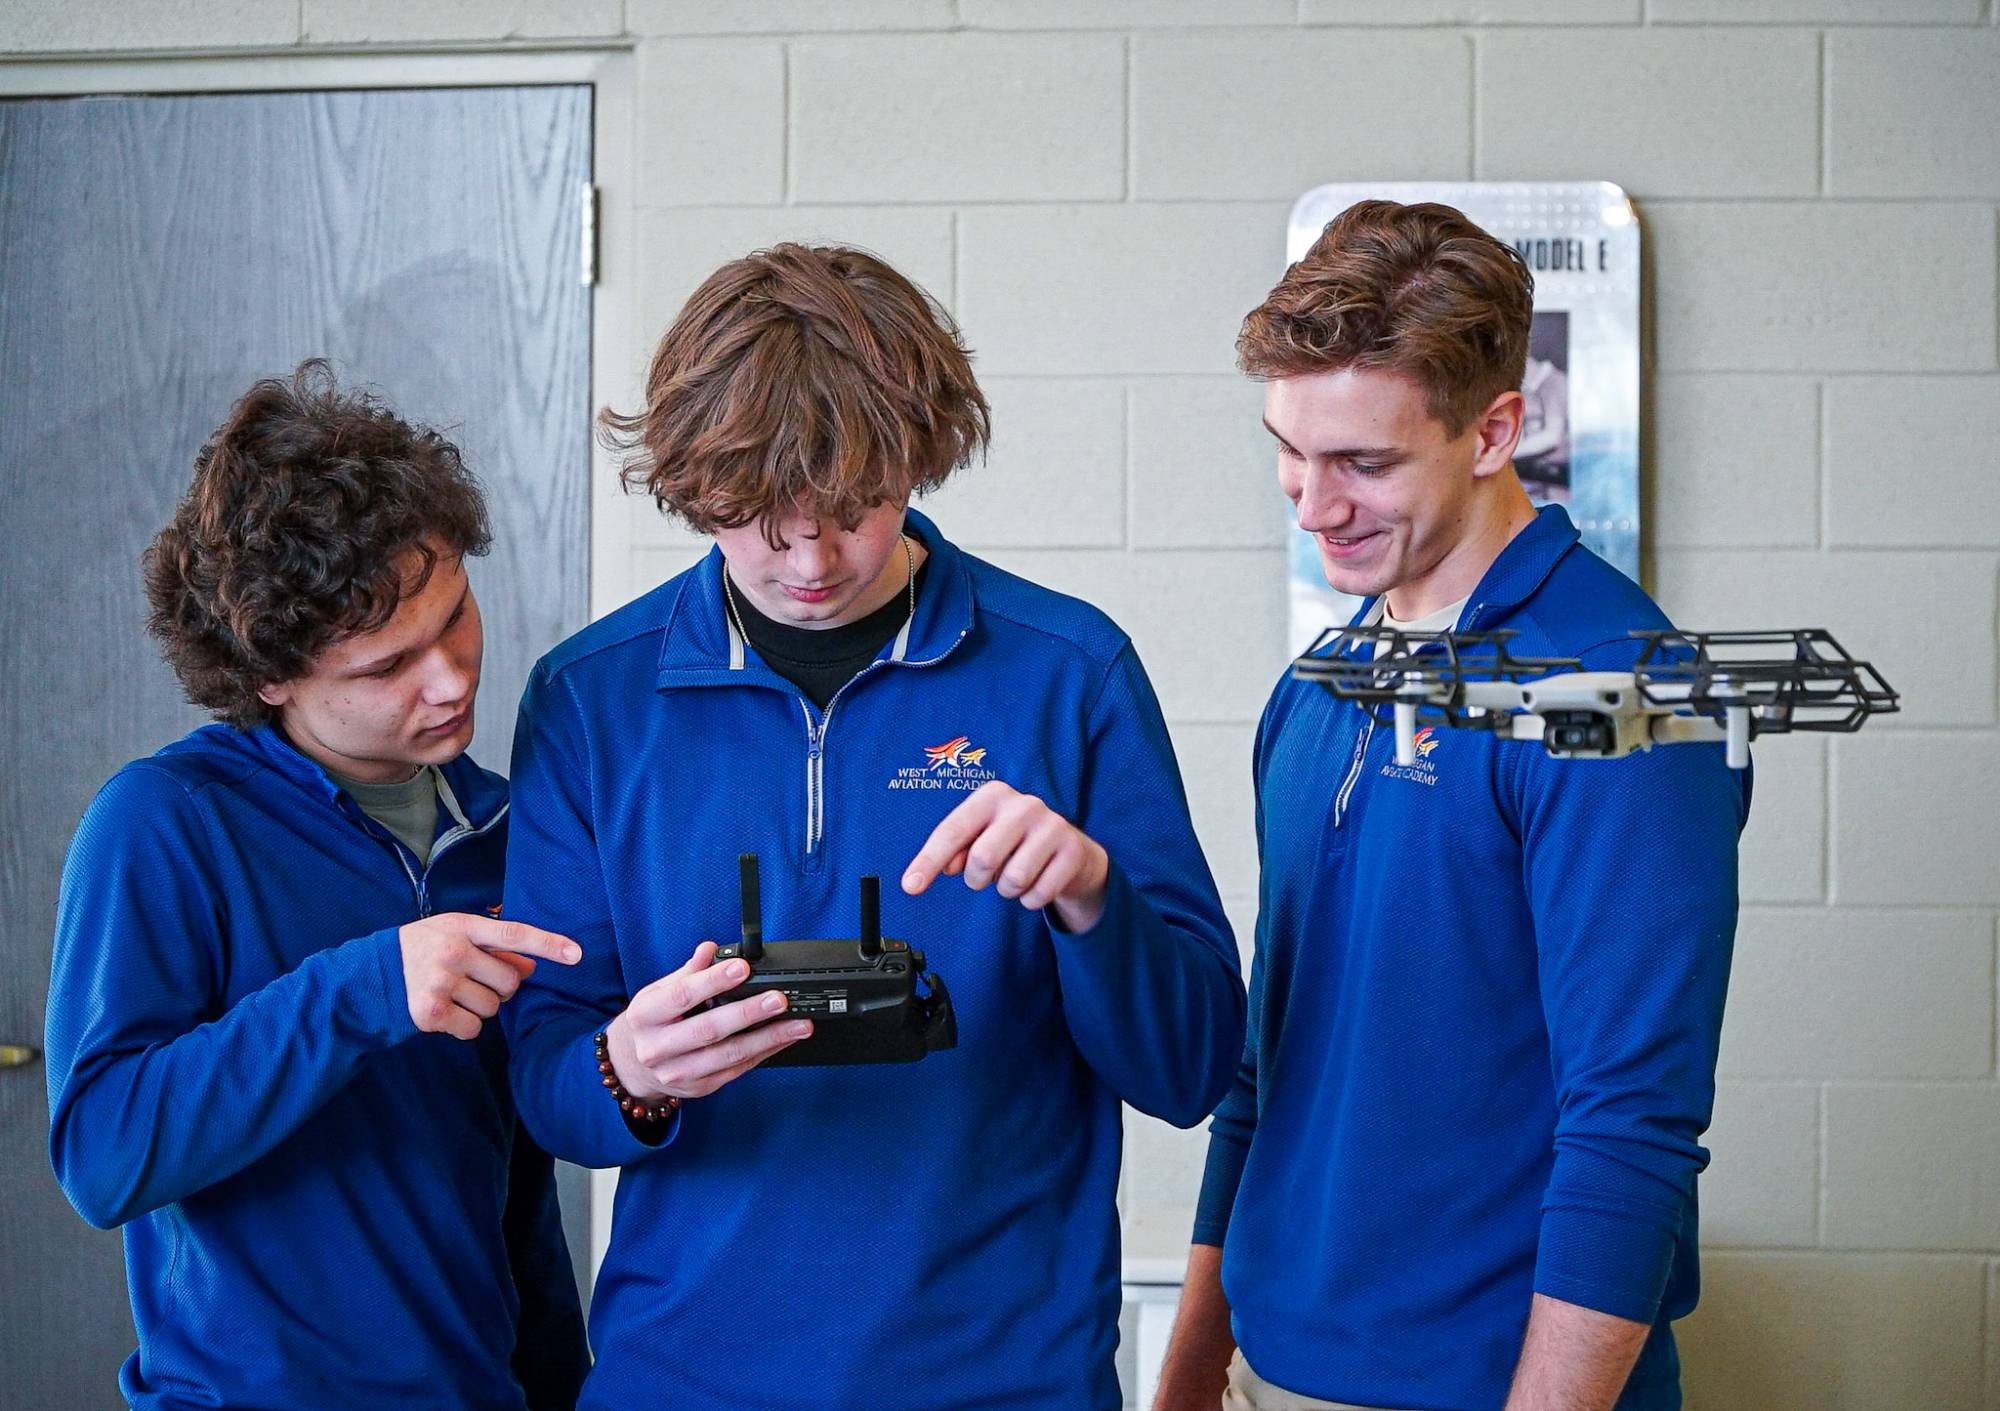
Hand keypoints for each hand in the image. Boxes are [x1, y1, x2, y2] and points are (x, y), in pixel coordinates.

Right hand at [399, 913, 580, 1040]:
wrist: (370, 976)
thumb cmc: (422, 951)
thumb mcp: (455, 935)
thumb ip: (493, 947)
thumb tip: (532, 968)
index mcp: (461, 926)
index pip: (514, 934)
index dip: (548, 944)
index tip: (577, 954)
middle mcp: (452, 952)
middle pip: (510, 982)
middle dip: (500, 987)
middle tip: (472, 980)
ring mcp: (440, 983)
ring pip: (492, 1008)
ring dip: (479, 1007)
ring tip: (452, 993)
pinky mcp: (429, 1013)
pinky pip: (472, 1029)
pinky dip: (463, 1026)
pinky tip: (443, 1011)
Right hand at [605, 942, 811, 1101]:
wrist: (631, 1065)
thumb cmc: (652, 1021)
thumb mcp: (658, 992)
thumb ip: (688, 973)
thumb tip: (711, 950)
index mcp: (645, 1016)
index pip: (682, 995)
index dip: (713, 981)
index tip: (742, 967)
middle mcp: (657, 1048)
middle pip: (708, 1030)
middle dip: (748, 1013)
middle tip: (779, 999)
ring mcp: (678, 1072)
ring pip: (728, 1055)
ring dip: (768, 1038)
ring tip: (798, 1024)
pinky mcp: (699, 1087)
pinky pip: (737, 1069)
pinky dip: (765, 1052)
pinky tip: (784, 1038)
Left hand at [901, 779, 1110, 931]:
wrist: (1072, 852)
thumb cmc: (1015, 843)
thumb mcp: (982, 837)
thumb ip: (957, 849)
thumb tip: (947, 866)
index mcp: (993, 795)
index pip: (953, 831)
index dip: (928, 862)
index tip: (910, 887)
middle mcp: (1024, 804)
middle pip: (982, 859)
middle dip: (978, 879)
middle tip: (987, 875)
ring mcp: (1053, 825)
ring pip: (1013, 880)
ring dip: (1008, 890)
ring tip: (1017, 875)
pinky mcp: (1073, 851)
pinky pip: (1038, 895)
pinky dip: (1031, 899)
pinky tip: (1039, 882)